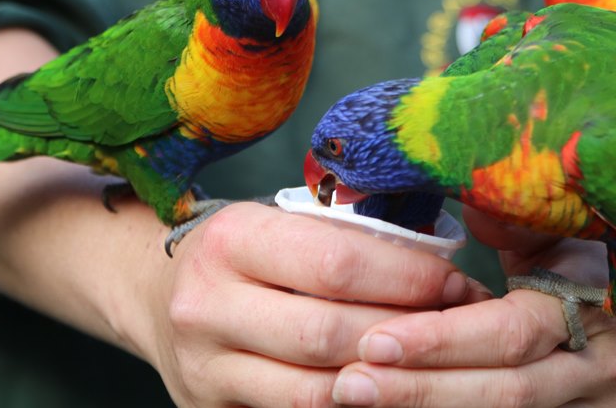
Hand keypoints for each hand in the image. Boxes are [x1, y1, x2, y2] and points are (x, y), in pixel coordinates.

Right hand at [134, 202, 490, 406]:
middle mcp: (208, 303)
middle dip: (406, 333)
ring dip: (386, 378)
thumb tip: (440, 267)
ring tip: (428, 360)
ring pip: (316, 390)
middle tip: (456, 326)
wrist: (158, 295)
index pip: (337, 263)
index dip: (408, 278)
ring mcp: (204, 366)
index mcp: (232, 238)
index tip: (455, 282)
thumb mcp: (280, 225)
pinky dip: (350, 403)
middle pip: (330, 333)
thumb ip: (344, 240)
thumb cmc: (242, 253)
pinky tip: (384, 386)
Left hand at [330, 205, 615, 407]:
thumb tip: (416, 173)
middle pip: (505, 390)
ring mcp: (591, 403)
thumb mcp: (545, 209)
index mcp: (598, 301)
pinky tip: (394, 407)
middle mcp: (601, 364)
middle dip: (422, 390)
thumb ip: (498, 206)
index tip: (373, 341)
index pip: (511, 332)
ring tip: (359, 396)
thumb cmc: (580, 231)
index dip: (442, 340)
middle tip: (352, 384)